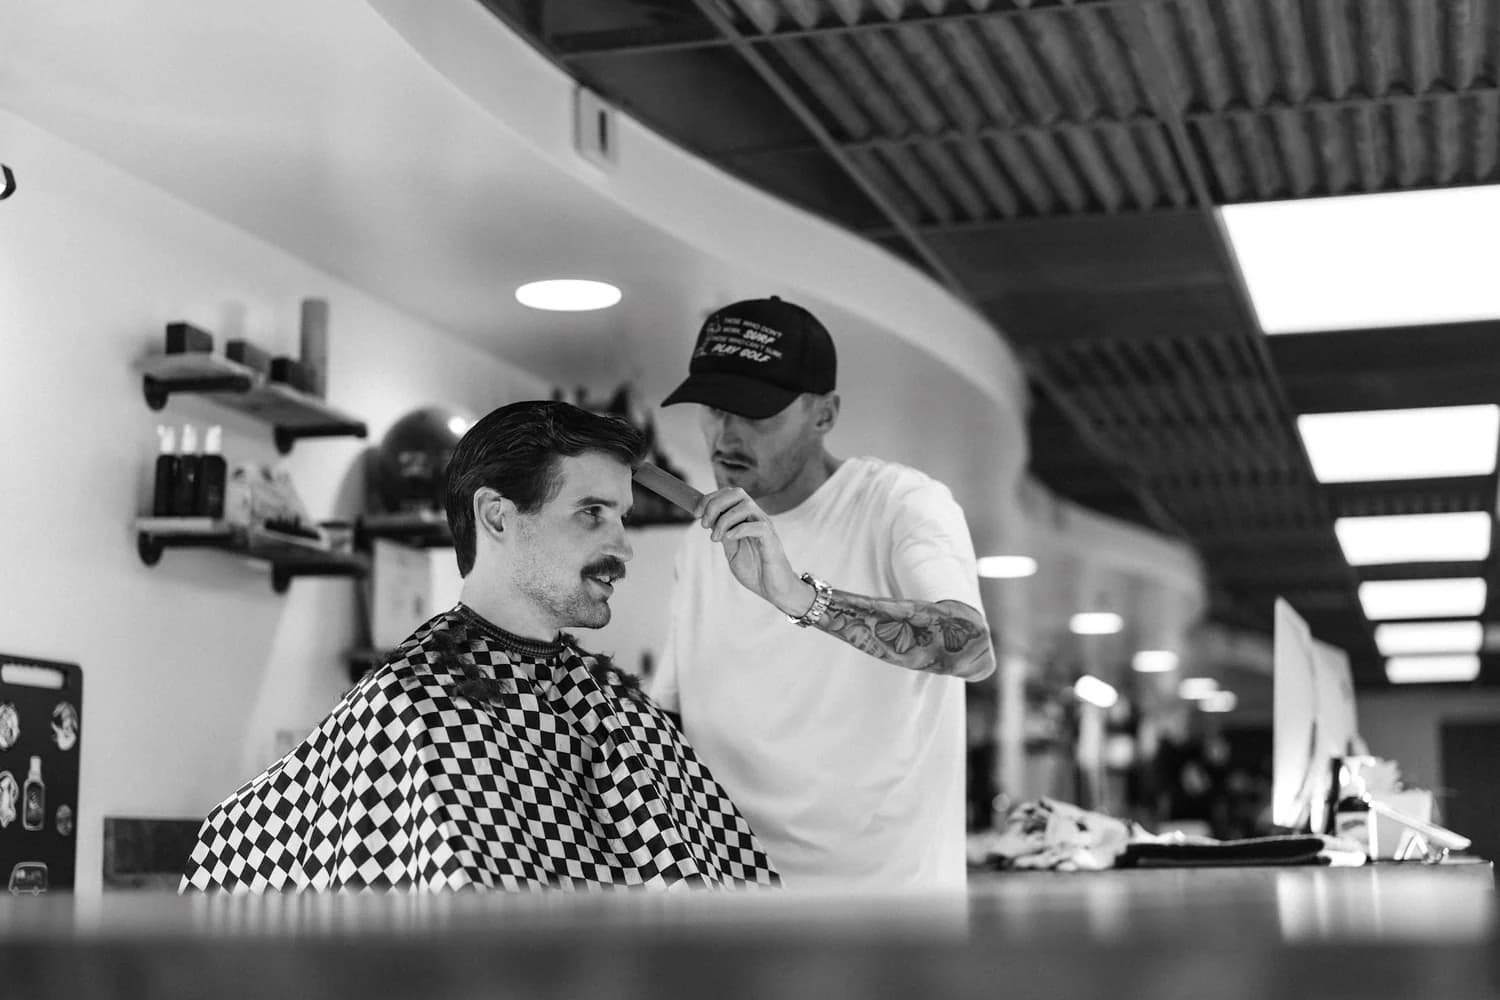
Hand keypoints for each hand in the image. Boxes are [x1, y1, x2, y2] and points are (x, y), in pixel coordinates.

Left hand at [697, 487, 812, 614]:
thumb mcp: (732, 552)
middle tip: (703, 524)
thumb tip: (709, 521)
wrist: (774, 590)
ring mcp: (765, 527)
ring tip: (715, 538)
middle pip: (737, 493)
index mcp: (747, 518)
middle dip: (715, 504)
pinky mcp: (771, 540)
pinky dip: (740, 529)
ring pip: (746, 506)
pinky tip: (729, 538)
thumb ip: (724, 536)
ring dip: (724, 520)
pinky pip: (758, 526)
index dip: (710, 499)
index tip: (695, 514)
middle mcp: (757, 518)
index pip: (729, 494)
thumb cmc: (756, 571)